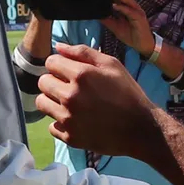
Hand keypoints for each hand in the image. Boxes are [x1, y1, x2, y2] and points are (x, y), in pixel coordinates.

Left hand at [36, 43, 158, 157]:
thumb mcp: (112, 65)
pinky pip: (51, 126)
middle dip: (53, 81)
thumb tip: (58, 47)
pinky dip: (60, 122)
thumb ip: (83, 52)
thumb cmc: (128, 93)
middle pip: (42, 82)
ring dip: (53, 101)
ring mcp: (68, 119)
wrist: (141, 129)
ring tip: (70, 103)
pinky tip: (76, 119)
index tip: (69, 71)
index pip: (50, 62)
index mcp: (81, 75)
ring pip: (42, 103)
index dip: (59, 64)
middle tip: (69, 87)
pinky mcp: (70, 137)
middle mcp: (70, 97)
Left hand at [99, 0, 153, 54]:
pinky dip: (122, 8)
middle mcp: (134, 8)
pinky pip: (130, 12)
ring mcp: (137, 12)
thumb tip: (98, 14)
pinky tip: (115, 5)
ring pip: (129, 1)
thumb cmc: (132, 35)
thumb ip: (108, 20)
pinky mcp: (139, 19)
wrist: (143, 45)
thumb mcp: (116, 27)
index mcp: (129, 9)